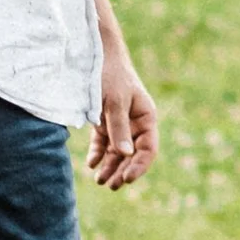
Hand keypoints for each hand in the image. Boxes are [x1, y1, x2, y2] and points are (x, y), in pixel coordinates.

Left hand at [89, 47, 158, 188]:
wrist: (95, 54)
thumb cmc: (110, 75)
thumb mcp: (114, 102)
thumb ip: (119, 128)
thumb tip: (126, 154)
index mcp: (146, 117)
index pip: (148, 149)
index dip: (139, 166)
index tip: (126, 179)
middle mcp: (136, 122)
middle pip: (132, 154)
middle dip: (122, 170)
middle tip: (109, 185)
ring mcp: (120, 122)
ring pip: (118, 151)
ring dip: (110, 166)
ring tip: (99, 180)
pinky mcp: (105, 120)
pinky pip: (104, 142)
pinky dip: (99, 153)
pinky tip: (91, 164)